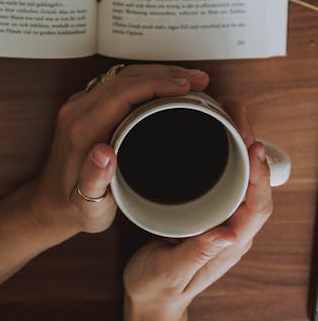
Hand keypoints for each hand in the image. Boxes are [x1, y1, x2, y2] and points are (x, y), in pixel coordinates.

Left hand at [30, 64, 209, 243]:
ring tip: (190, 79)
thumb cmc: (73, 209)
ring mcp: (81, 105)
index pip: (123, 93)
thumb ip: (94, 180)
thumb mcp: (87, 206)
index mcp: (81, 129)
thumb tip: (104, 152)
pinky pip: (119, 83)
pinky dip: (147, 79)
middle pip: (126, 77)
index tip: (186, 87)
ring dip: (158, 73)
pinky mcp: (86, 106)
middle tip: (199, 79)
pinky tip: (167, 85)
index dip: (157, 84)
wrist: (50, 205)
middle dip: (165, 73)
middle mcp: (78, 110)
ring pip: (123, 76)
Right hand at [123, 100, 272, 320]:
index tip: (253, 145)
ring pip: (242, 176)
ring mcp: (222, 218)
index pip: (258, 206)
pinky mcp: (209, 210)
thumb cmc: (157, 286)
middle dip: (250, 144)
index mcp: (230, 243)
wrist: (149, 299)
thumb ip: (198, 253)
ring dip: (240, 144)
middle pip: (254, 183)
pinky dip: (226, 152)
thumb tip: (228, 232)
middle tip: (238, 111)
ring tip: (230, 113)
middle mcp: (232, 228)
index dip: (259, 175)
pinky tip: (215, 134)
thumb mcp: (170, 270)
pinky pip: (227, 177)